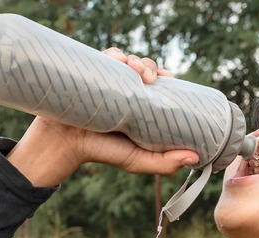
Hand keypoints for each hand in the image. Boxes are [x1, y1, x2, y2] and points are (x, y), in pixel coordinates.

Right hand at [7, 48, 198, 186]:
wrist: (63, 145)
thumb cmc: (101, 152)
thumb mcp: (137, 160)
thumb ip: (164, 162)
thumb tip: (196, 158)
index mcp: (139, 105)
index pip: (158, 84)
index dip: (168, 78)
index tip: (172, 80)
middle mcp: (124, 89)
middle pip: (145, 68)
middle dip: (152, 67)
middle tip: (152, 78)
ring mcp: (107, 80)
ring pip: (127, 59)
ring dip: (137, 59)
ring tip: (137, 70)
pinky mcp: (91, 73)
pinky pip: (106, 56)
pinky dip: (116, 54)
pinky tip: (121, 61)